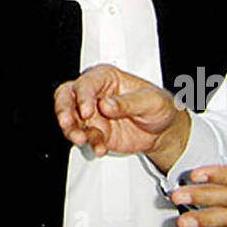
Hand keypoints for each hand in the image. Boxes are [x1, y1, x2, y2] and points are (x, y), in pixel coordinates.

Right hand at [54, 63, 190, 168]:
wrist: (163, 129)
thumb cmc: (158, 106)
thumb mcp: (151, 100)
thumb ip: (128, 102)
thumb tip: (106, 104)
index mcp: (107, 78)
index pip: (86, 83)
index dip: (83, 96)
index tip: (87, 111)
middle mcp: (95, 94)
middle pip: (67, 95)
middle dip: (63, 109)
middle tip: (67, 122)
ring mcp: (93, 114)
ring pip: (70, 118)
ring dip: (71, 130)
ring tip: (81, 139)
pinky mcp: (96, 132)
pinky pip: (86, 138)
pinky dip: (91, 144)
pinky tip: (100, 148)